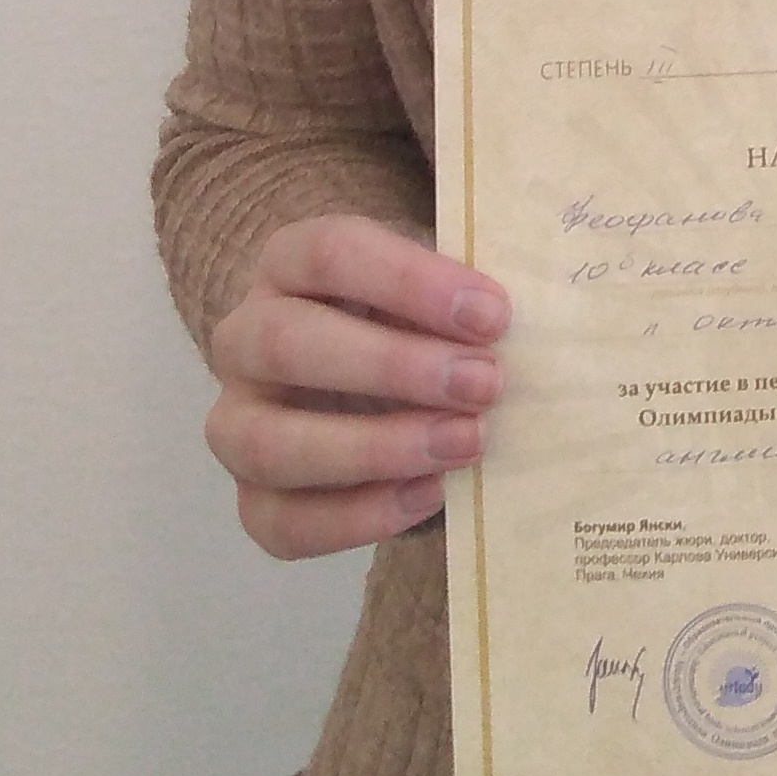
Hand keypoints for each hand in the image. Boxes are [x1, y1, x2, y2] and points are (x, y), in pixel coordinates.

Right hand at [204, 213, 508, 559]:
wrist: (380, 391)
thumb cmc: (421, 324)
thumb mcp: (439, 287)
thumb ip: (468, 280)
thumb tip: (538, 284)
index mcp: (291, 263)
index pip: (330, 253)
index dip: (410, 282)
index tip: (493, 313)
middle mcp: (245, 338)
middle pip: (288, 344)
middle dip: (392, 366)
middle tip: (485, 383)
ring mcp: (238, 424)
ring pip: (270, 443)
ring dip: (375, 447)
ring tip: (466, 444)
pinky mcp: (254, 500)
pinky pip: (282, 522)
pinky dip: (359, 516)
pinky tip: (430, 495)